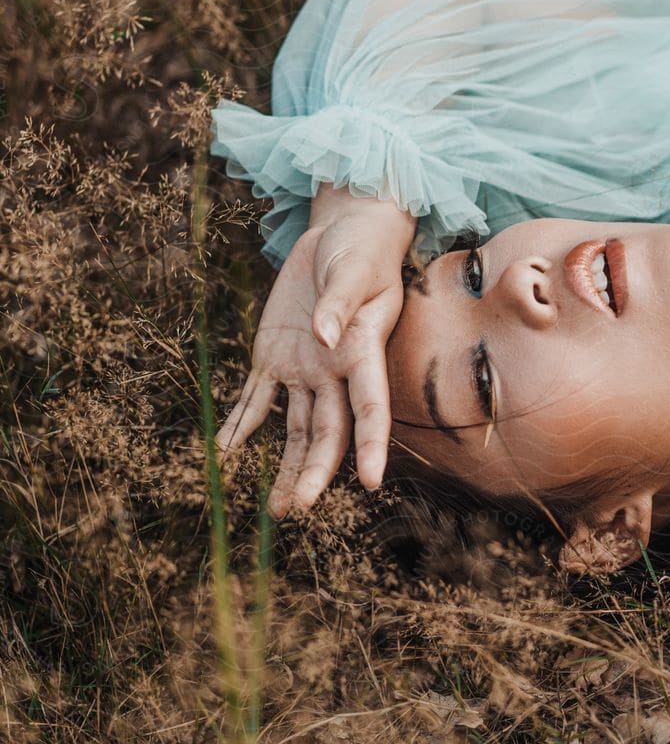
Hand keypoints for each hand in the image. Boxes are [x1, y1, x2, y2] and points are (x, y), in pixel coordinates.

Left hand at [217, 188, 414, 516]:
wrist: (342, 235)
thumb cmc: (359, 251)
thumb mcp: (353, 270)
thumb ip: (340, 303)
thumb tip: (325, 335)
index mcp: (364, 352)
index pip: (371, 408)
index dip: (371, 445)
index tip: (370, 482)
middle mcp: (336, 372)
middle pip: (328, 432)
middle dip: (315, 471)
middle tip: (301, 507)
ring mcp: (305, 370)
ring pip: (295, 429)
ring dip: (285, 468)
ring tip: (276, 509)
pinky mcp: (275, 357)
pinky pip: (256, 400)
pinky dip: (242, 426)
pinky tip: (225, 456)